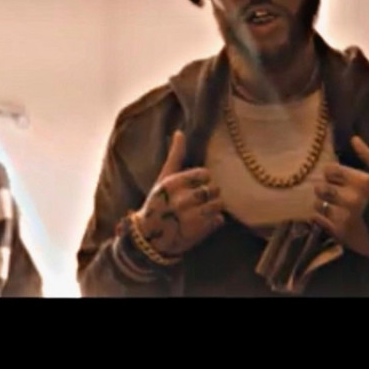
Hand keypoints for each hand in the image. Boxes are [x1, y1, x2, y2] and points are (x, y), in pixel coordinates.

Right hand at [135, 131, 224, 257]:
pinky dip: (215, 220)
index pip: (205, 174)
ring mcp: (190, 217)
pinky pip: (219, 220)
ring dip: (214, 207)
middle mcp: (181, 200)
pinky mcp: (198, 232)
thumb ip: (175, 156)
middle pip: (214, 189)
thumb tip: (180, 132)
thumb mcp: (163, 178)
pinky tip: (202, 221)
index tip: (192, 186)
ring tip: (202, 210)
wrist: (149, 236)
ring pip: (219, 204)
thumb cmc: (158, 201)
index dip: (202, 180)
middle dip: (209, 194)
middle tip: (198, 200)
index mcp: (173, 183)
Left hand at [313, 136, 368, 261]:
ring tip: (334, 206)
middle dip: (325, 189)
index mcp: (362, 182)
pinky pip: (317, 219)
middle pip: (320, 187)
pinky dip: (321, 217)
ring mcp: (344, 216)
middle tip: (333, 194)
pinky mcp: (338, 232)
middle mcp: (351, 198)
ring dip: (323, 204)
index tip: (336, 179)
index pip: (329, 171)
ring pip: (317, 203)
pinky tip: (332, 218)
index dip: (331, 174)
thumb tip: (353, 138)